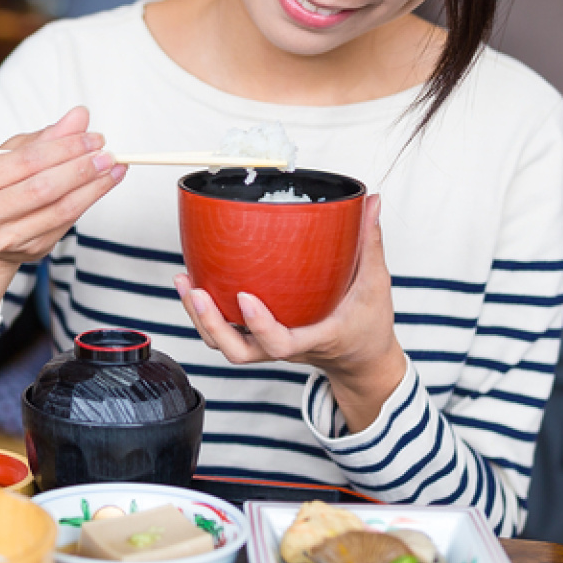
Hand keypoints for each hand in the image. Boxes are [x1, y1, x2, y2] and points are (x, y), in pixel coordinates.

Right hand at [0, 107, 125, 348]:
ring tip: (113, 168)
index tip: (93, 137)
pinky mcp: (30, 250)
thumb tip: (80, 115)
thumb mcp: (11, 156)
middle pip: (43, 188)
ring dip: (93, 187)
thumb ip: (45, 138)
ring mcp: (6, 237)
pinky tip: (102, 186)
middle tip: (107, 154)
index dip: (64, 148)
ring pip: (60, 209)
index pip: (27, 161)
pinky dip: (88, 202)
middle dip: (81, 168)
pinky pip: (66, 224)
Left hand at [174, 193, 406, 431]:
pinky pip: (227, 334)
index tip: (245, 298)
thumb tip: (372, 202)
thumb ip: (370, 244)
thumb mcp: (376, 286)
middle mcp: (285, 348)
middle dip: (213, 325)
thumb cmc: (368, 326)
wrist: (361, 359)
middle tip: (198, 292)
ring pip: (226, 345)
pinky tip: (193, 284)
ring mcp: (269, 346)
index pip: (280, 342)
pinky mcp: (259, 339)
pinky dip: (205, 314)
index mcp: (314, 338)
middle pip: (239, 351)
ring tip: (186, 283)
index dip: (259, 326)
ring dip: (200, 319)